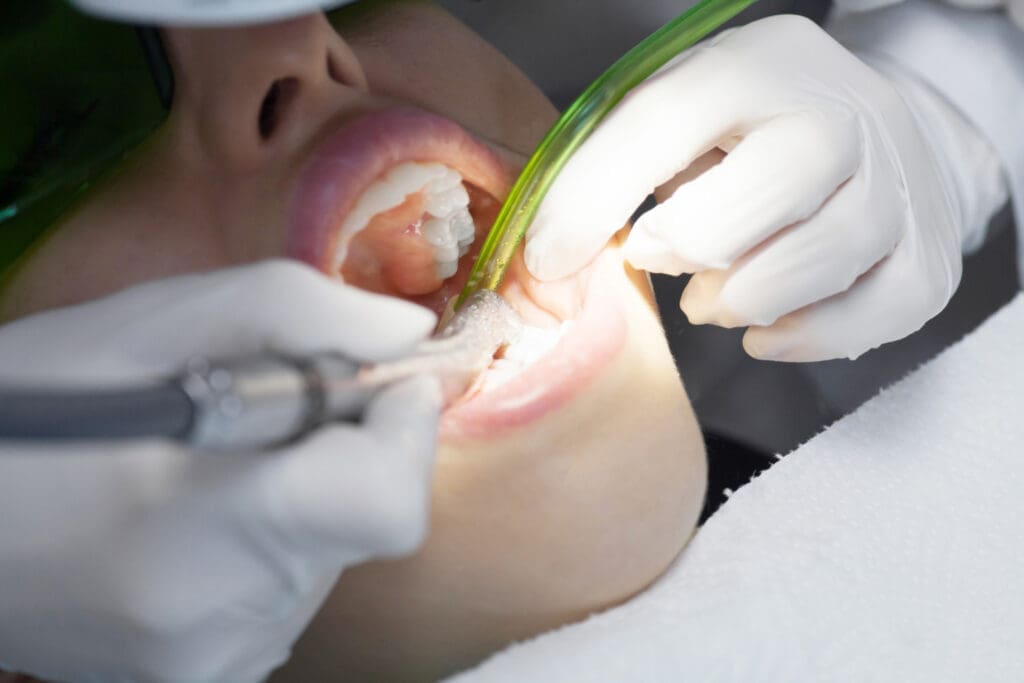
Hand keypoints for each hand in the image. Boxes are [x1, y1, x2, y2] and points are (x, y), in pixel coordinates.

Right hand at [0, 261, 441, 681]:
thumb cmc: (38, 402)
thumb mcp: (156, 321)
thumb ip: (300, 310)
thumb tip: (408, 333)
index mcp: (209, 525)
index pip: (385, 504)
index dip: (403, 434)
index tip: (383, 386)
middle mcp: (220, 618)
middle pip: (365, 521)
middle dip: (344, 451)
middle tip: (265, 412)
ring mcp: (212, 661)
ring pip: (331, 555)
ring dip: (305, 496)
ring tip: (209, 470)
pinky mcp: (205, 679)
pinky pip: (289, 593)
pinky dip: (275, 544)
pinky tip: (201, 520)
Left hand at [525, 15, 998, 360]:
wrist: (872, 128)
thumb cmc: (747, 130)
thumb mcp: (679, 111)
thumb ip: (612, 164)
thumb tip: (549, 262)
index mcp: (760, 66)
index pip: (661, 128)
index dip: (589, 202)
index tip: (547, 259)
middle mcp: (845, 116)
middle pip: (744, 209)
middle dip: (682, 250)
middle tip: (659, 255)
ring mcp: (900, 188)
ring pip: (802, 271)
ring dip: (734, 301)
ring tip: (713, 292)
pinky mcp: (929, 257)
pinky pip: (862, 321)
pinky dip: (798, 337)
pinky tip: (765, 324)